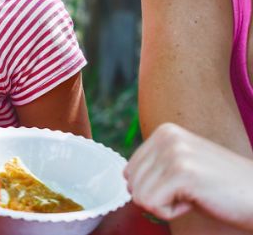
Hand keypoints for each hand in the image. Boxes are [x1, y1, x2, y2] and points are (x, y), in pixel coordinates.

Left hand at [124, 123, 252, 230]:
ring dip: (166, 205)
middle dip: (157, 197)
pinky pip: (151, 205)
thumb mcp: (182, 164)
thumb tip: (124, 176)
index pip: (128, 171)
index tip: (184, 184)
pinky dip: (172, 213)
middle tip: (190, 191)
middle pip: (131, 182)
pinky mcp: (182, 172)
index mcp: (164, 132)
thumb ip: (154, 164)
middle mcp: (166, 136)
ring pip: (138, 195)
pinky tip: (196, 201)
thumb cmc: (222, 188)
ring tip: (195, 194)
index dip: (154, 188)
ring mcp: (174, 152)